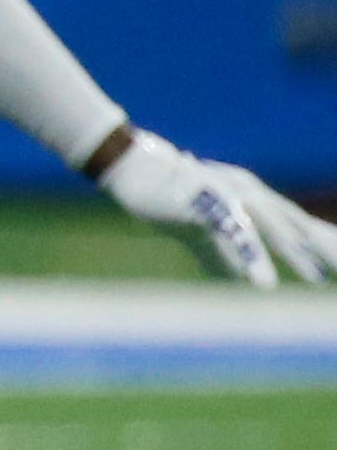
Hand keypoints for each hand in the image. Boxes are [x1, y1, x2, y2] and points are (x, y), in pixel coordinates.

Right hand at [103, 131, 336, 287]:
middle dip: (322, 249)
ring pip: (271, 228)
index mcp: (251, 201)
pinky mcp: (209, 203)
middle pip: (294, 226)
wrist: (131, 168)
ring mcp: (230, 196)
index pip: (294, 226)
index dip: (317, 246)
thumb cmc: (167, 197)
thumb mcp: (200, 233)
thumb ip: (221, 255)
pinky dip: (252, 256)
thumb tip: (234, 279)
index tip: (336, 268)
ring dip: (295, 255)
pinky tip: (262, 281)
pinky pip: (236, 233)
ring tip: (319, 280)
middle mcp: (249, 195)